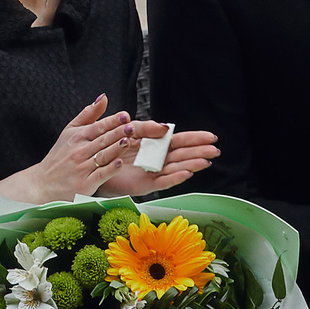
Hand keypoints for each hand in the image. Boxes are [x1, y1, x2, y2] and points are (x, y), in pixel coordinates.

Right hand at [0, 95, 134, 203]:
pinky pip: (100, 175)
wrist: (43, 183)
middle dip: (117, 133)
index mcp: (77, 137)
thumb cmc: (58, 157)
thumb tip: (103, 98)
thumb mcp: (69, 132)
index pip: (98, 126)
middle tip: (131, 127)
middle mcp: (79, 151)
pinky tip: (118, 163)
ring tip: (127, 141)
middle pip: (102, 140)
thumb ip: (88, 115)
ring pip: (102, 156)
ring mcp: (82, 167)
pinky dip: (109, 169)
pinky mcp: (85, 183)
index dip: (112, 121)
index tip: (124, 116)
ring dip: (115, 148)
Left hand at [103, 123, 218, 196]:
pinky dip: (174, 178)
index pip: (178, 140)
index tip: (210, 136)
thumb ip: (142, 127)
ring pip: (175, 168)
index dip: (194, 138)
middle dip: (199, 151)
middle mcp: (156, 159)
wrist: (93, 167)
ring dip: (191, 164)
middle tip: (215, 149)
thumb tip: (158, 123)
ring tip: (205, 161)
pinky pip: (162, 182)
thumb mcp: (125, 131)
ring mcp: (152, 172)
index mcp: (153, 144)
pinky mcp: (144, 184)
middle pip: (182, 154)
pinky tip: (186, 173)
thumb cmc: (109, 149)